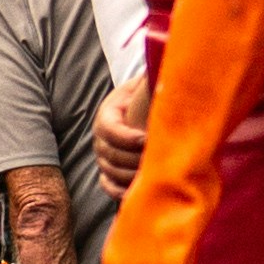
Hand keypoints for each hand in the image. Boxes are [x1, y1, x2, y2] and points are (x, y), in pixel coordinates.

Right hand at [94, 74, 149, 198]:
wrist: (146, 105)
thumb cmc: (150, 93)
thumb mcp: (147, 82)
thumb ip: (151, 79)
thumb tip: (162, 68)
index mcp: (108, 113)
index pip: (108, 129)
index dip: (126, 137)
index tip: (147, 140)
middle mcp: (102, 136)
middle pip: (109, 154)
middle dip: (133, 159)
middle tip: (157, 162)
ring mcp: (104, 155)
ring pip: (109, 171)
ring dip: (130, 176)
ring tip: (152, 177)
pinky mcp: (110, 170)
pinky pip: (108, 185)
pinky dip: (119, 191)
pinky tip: (136, 194)